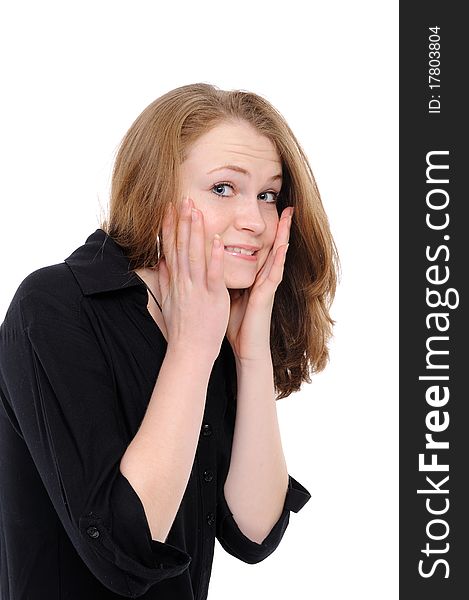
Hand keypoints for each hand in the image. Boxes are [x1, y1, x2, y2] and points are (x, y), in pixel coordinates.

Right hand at [154, 197, 230, 362]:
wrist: (190, 350)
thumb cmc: (182, 328)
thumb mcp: (168, 301)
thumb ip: (166, 280)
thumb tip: (161, 262)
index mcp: (176, 281)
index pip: (170, 248)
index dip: (169, 226)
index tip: (169, 208)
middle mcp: (184, 281)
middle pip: (182, 246)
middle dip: (182, 221)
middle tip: (184, 199)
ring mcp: (197, 288)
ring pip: (195, 255)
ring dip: (196, 232)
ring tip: (197, 210)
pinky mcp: (213, 297)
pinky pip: (213, 274)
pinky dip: (215, 256)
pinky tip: (217, 239)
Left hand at [226, 206, 293, 361]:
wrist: (245, 347)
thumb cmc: (235, 323)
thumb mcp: (227, 294)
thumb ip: (224, 278)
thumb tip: (210, 262)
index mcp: (253, 276)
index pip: (259, 247)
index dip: (262, 230)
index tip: (265, 212)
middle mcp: (262, 277)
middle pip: (271, 246)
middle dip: (278, 226)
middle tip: (286, 205)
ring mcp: (267, 285)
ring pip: (277, 255)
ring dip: (283, 235)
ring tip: (289, 216)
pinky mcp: (267, 295)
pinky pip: (275, 273)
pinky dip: (280, 258)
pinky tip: (284, 245)